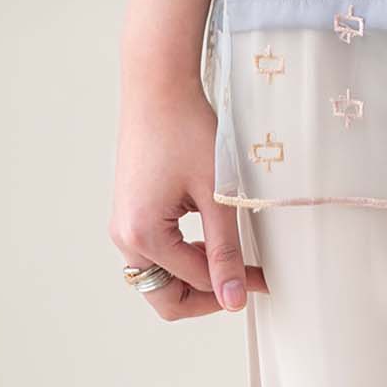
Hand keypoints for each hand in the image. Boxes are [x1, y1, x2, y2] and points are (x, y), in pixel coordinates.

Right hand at [108, 34, 269, 319]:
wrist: (159, 87)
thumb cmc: (186, 129)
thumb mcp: (215, 192)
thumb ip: (224, 250)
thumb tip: (234, 300)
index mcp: (143, 236)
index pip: (195, 283)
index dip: (234, 285)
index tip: (264, 280)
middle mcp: (124, 237)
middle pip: (164, 295)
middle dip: (205, 296)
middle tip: (243, 282)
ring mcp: (123, 224)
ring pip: (158, 277)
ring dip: (192, 275)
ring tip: (229, 254)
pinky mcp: (128, 210)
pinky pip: (152, 251)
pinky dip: (180, 255)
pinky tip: (207, 235)